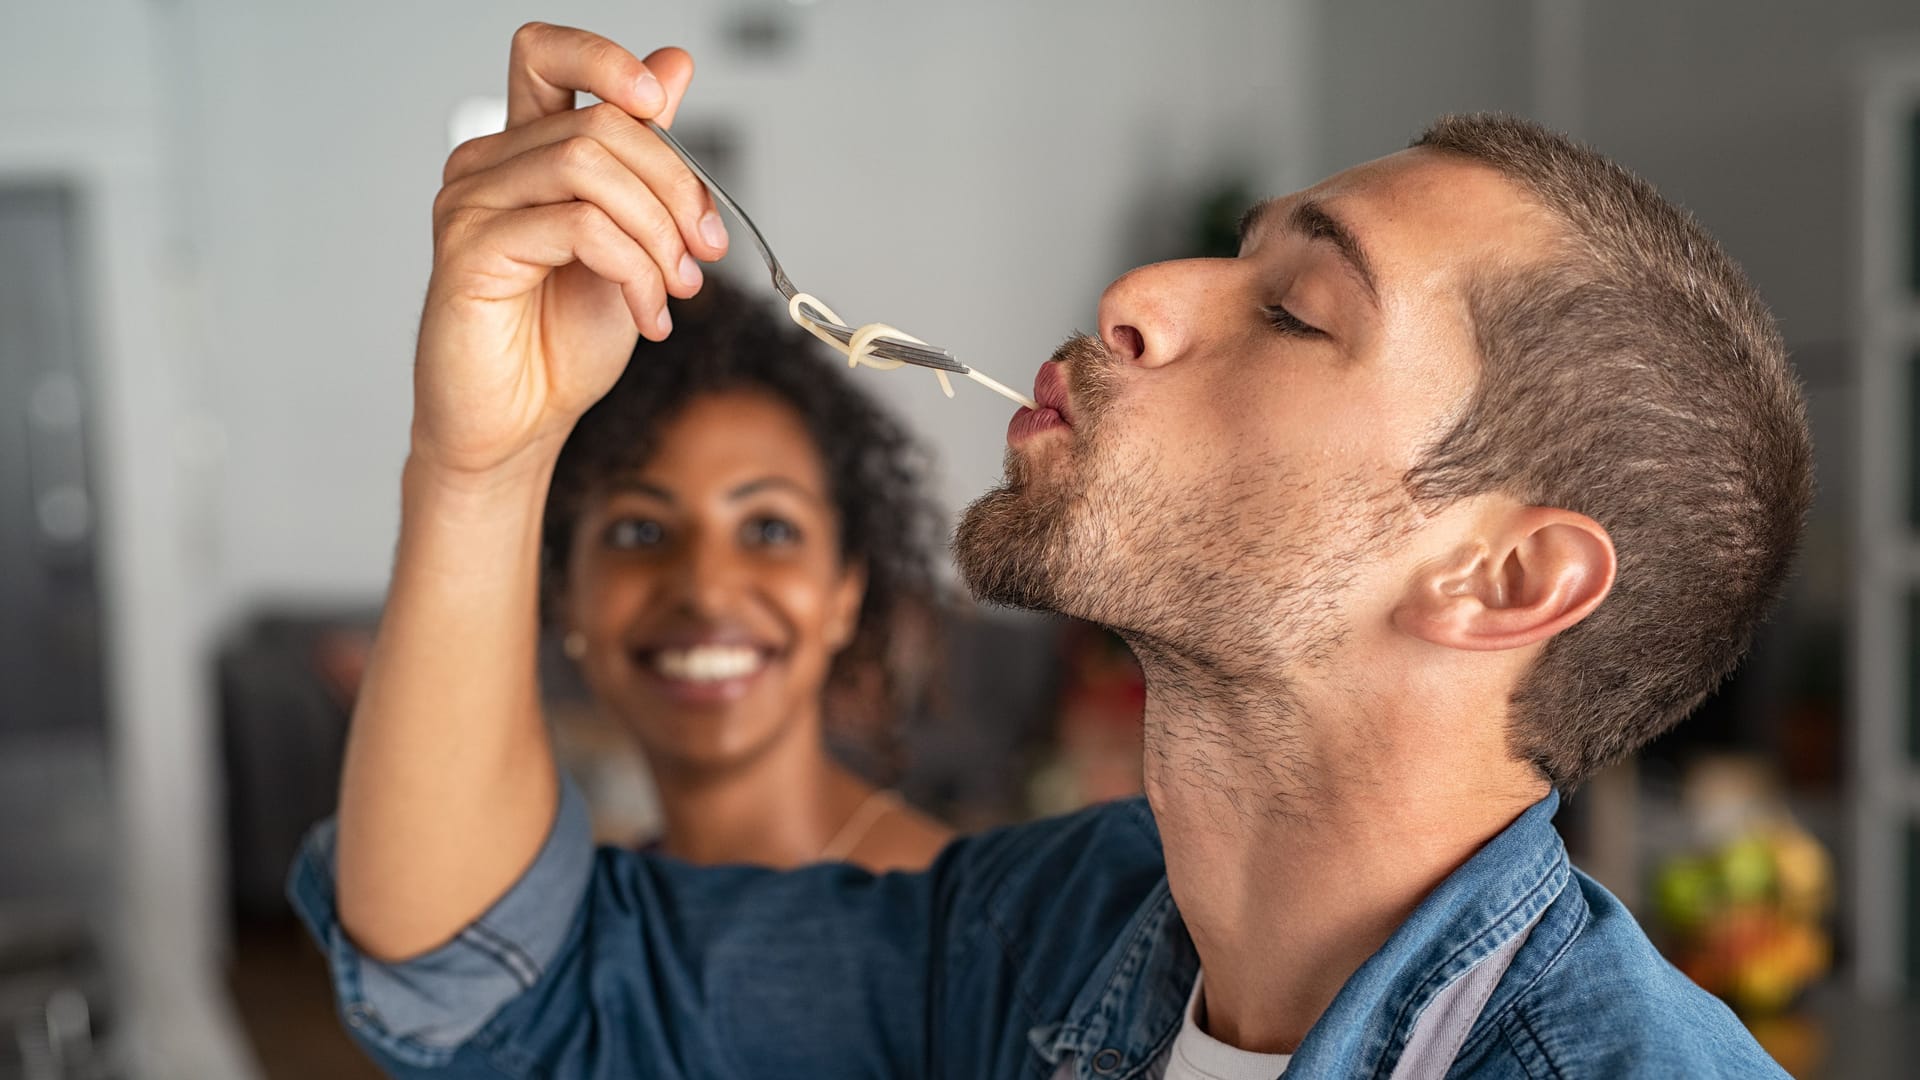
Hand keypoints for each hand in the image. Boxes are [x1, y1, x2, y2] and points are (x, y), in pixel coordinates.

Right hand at [411, 23, 728, 477]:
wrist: (519, 424)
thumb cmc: (560, 341)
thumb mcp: (630, 239)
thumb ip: (646, 158)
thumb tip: (674, 64)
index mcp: (524, 151)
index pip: (546, 54)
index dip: (604, 57)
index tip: (657, 99)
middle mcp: (488, 166)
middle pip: (599, 122)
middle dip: (675, 186)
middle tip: (705, 250)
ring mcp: (470, 204)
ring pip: (590, 166)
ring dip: (658, 231)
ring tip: (677, 289)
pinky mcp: (470, 250)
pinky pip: (577, 226)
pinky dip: (634, 270)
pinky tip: (648, 314)